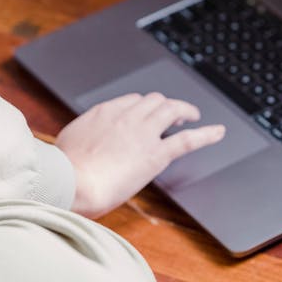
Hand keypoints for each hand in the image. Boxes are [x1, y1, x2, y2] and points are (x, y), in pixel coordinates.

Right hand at [55, 92, 225, 217]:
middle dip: (164, 105)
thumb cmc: (64, 170)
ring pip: (171, 110)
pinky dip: (206, 134)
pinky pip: (187, 139)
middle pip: (154, 100)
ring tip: (192, 116)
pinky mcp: (156, 154)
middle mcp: (127, 115)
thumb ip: (81, 138)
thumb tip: (79, 143)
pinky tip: (218, 132)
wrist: (71, 181)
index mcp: (105, 112)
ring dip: (184, 111)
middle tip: (173, 113)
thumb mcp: (67, 143)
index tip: (145, 113)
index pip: (131, 101)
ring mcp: (144, 132)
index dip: (142, 107)